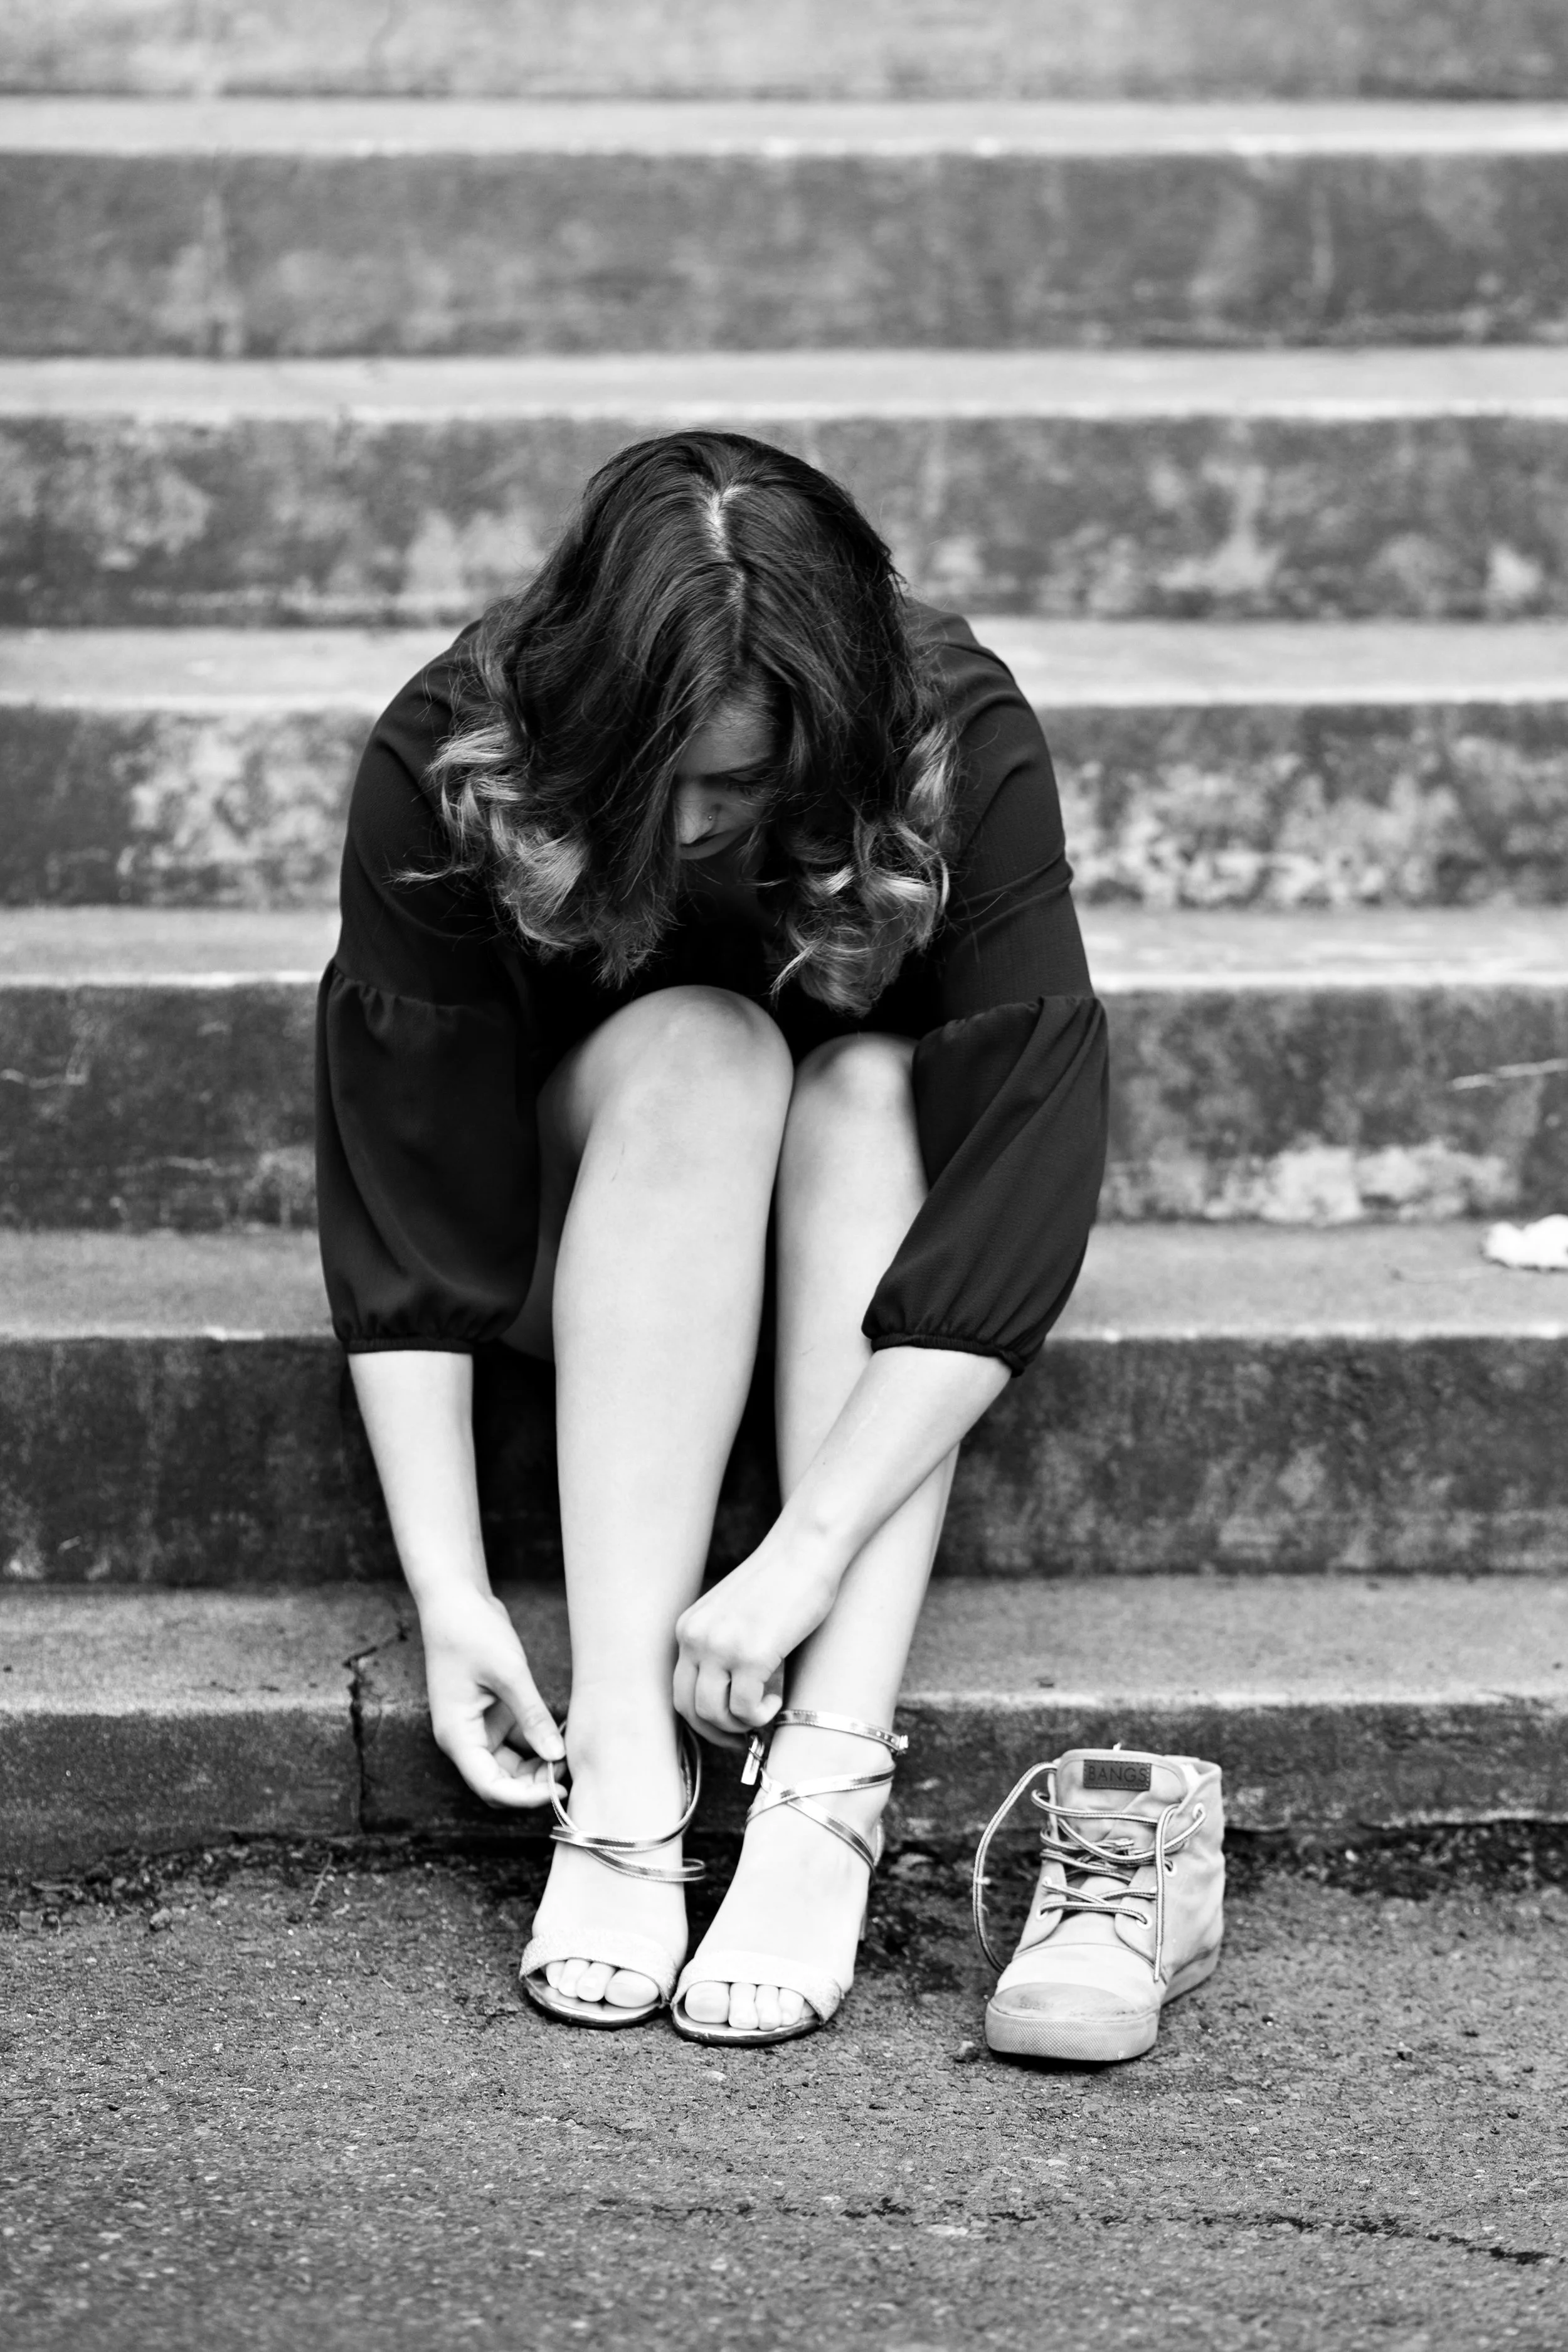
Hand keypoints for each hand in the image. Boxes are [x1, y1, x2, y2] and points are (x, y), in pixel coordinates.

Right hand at [419, 1586, 564, 1807]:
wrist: (456, 1600)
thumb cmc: (472, 1632)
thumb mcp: (509, 1673)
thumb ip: (532, 1717)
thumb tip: (556, 1757)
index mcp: (457, 1734)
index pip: (489, 1786)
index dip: (523, 1797)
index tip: (557, 1790)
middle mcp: (464, 1737)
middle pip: (499, 1782)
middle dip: (532, 1785)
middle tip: (571, 1774)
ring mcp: (477, 1727)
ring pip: (508, 1767)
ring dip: (536, 1768)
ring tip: (569, 1755)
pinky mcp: (491, 1714)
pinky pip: (514, 1744)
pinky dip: (535, 1745)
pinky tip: (560, 1736)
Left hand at [673, 1541, 838, 1744]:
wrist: (806, 1549)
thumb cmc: (780, 1581)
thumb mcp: (733, 1615)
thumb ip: (722, 1650)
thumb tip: (732, 1701)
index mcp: (687, 1629)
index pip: (679, 1692)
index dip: (703, 1719)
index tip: (728, 1725)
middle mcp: (695, 1638)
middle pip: (690, 1710)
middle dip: (718, 1730)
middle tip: (746, 1733)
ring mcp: (721, 1647)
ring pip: (715, 1715)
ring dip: (742, 1724)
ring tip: (767, 1707)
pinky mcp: (752, 1655)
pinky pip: (747, 1709)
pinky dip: (762, 1715)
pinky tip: (778, 1698)